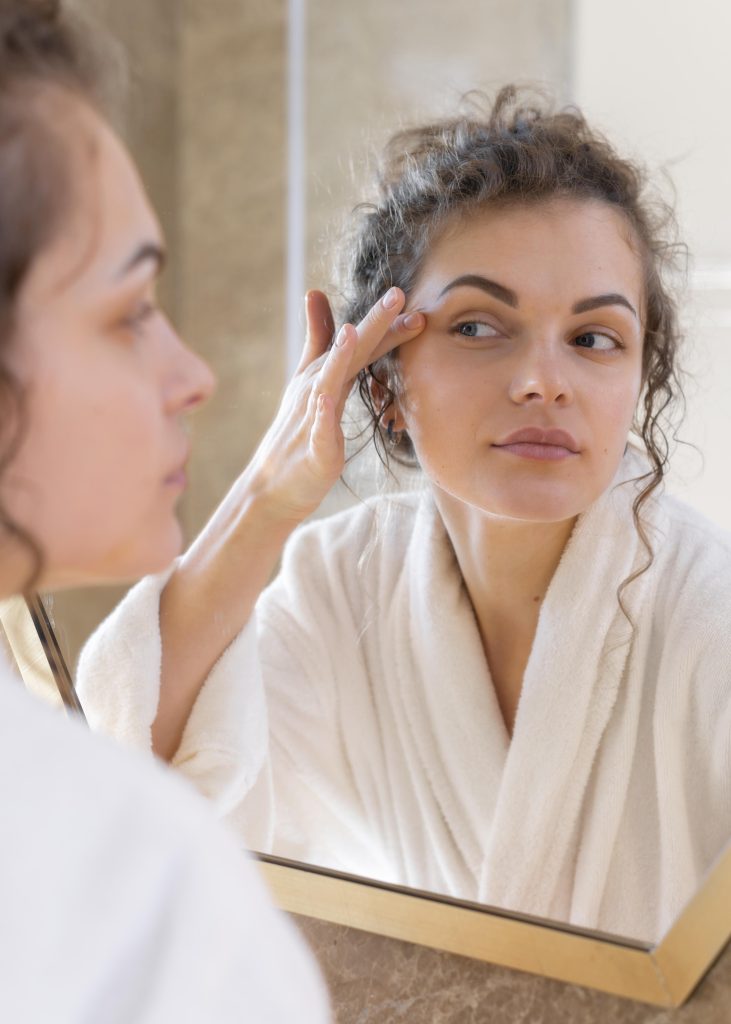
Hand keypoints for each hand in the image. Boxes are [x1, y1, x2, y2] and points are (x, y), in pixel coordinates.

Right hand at [244, 286, 424, 526]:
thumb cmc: (296, 434)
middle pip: (349, 352)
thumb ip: (315, 339)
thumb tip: (314, 291)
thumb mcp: (307, 381)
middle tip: (397, 295)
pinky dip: (321, 414)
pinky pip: (317, 429)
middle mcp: (317, 389)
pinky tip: (325, 399)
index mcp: (324, 376)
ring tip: (351, 333)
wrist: (272, 487)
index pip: (359, 345)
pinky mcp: (313, 449)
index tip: (408, 297)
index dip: (385, 322)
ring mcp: (312, 418)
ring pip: (329, 382)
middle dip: (373, 324)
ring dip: (340, 358)